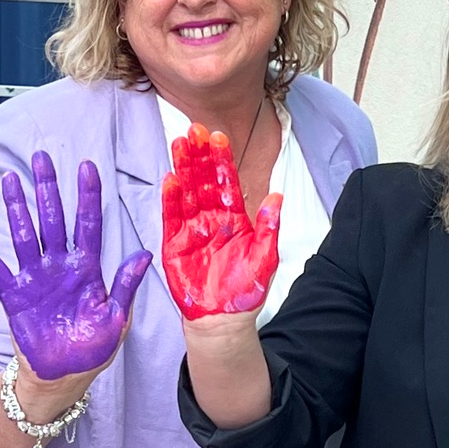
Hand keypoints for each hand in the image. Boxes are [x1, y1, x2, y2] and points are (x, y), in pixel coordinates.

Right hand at [0, 153, 151, 380]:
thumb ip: (126, 286)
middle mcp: (59, 266)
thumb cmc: (94, 350)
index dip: (87, 195)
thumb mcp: (117, 319)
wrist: (64, 378)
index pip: (88, 224)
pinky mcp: (14, 295)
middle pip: (53, 219)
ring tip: (9, 179)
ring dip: (16, 207)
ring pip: (24, 235)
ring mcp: (35, 278)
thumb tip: (145, 254)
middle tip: (40, 156)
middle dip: (47, 188)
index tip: (86, 166)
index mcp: (88, 269)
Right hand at [161, 124, 281, 318]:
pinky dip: (170, 199)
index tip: (219, 137)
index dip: (222, 160)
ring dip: (183, 168)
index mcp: (235, 218)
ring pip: (186, 192)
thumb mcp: (266, 257)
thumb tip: (278, 195)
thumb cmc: (245, 290)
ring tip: (179, 143)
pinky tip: (170, 179)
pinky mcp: (174, 244)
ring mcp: (191, 230)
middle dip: (199, 155)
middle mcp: (211, 219)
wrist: (223, 319)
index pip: (227, 182)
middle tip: (194, 129)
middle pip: (203, 180)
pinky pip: (171, 218)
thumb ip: (270, 226)